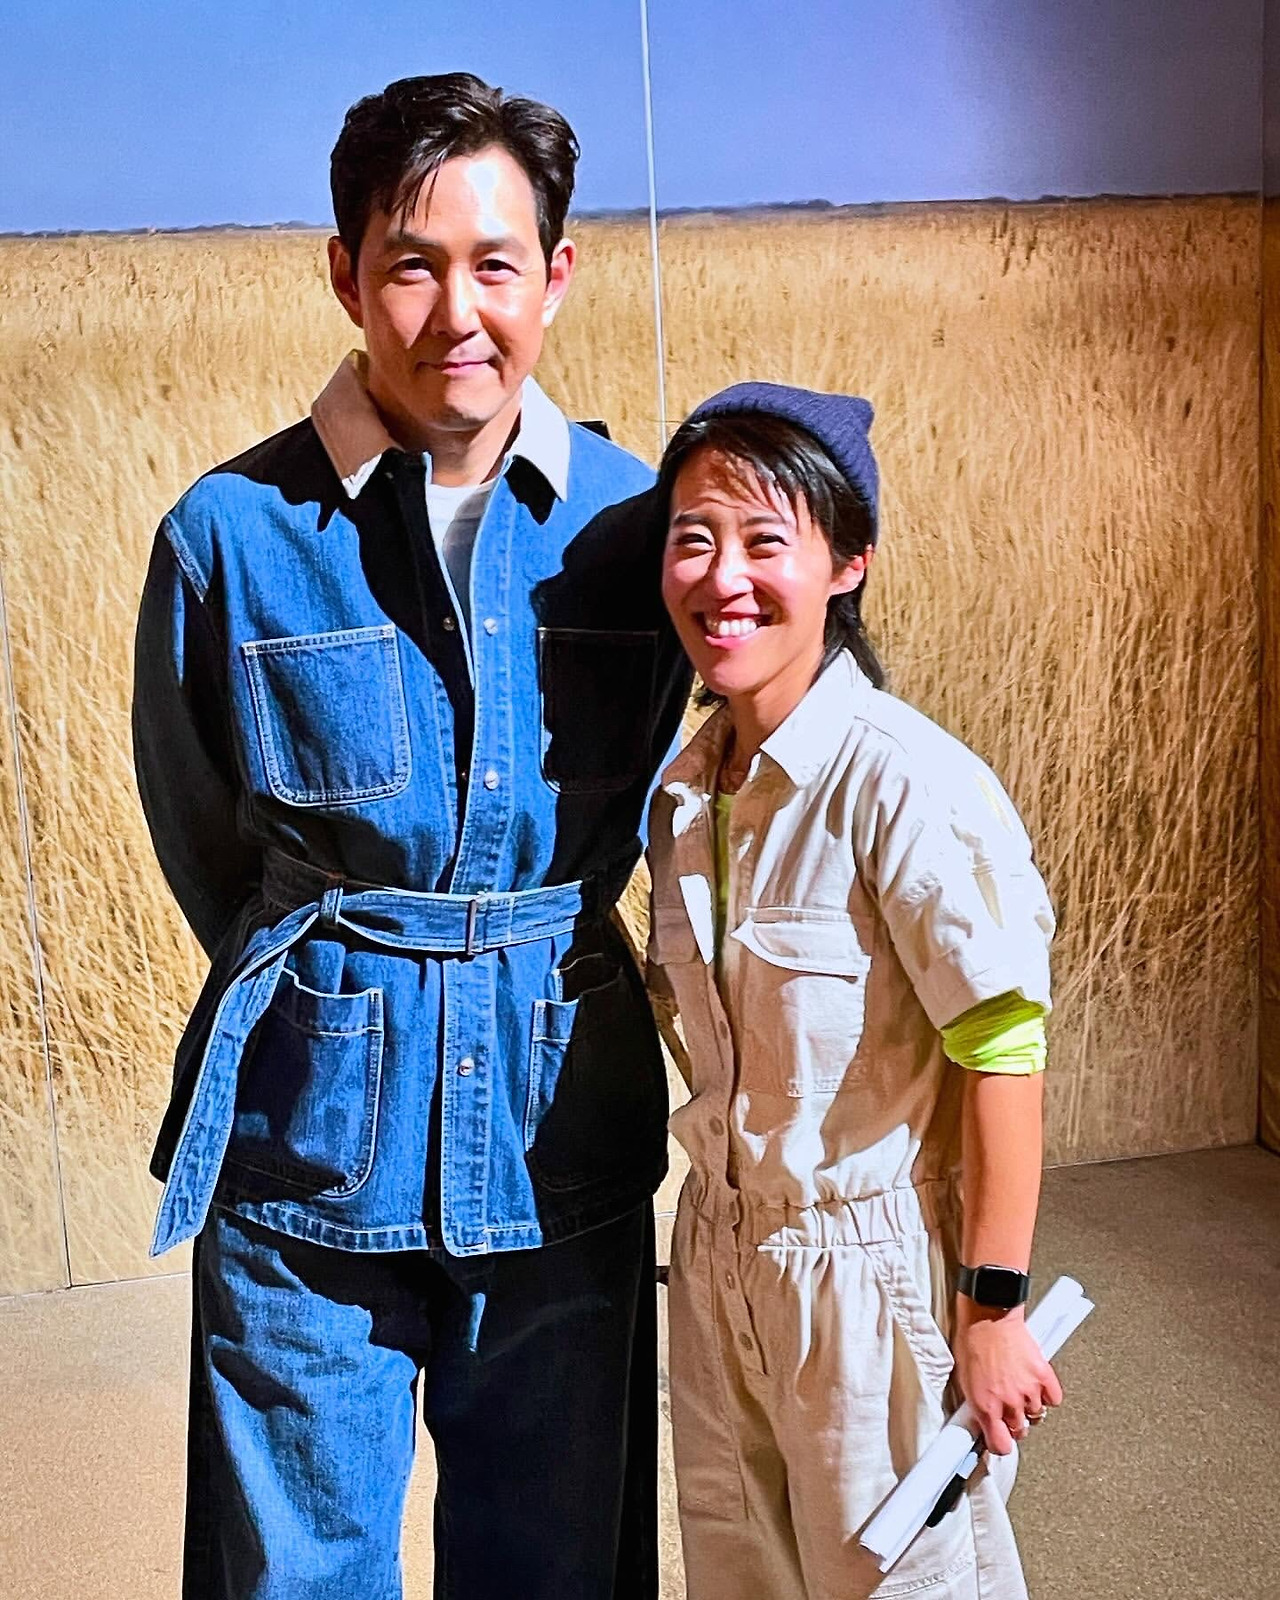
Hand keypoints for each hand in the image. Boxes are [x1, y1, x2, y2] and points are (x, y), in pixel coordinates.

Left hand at [951, 1298, 1062, 1454]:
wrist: (988, 1314)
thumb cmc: (972, 1338)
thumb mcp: (964, 1378)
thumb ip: (977, 1403)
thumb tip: (980, 1418)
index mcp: (985, 1405)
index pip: (999, 1446)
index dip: (999, 1444)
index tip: (998, 1440)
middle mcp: (1008, 1402)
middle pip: (1020, 1431)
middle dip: (1013, 1422)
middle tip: (1007, 1407)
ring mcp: (1028, 1391)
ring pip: (1037, 1415)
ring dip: (1028, 1405)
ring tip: (1018, 1387)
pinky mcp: (1044, 1377)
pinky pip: (1053, 1399)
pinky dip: (1047, 1394)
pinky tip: (1035, 1383)